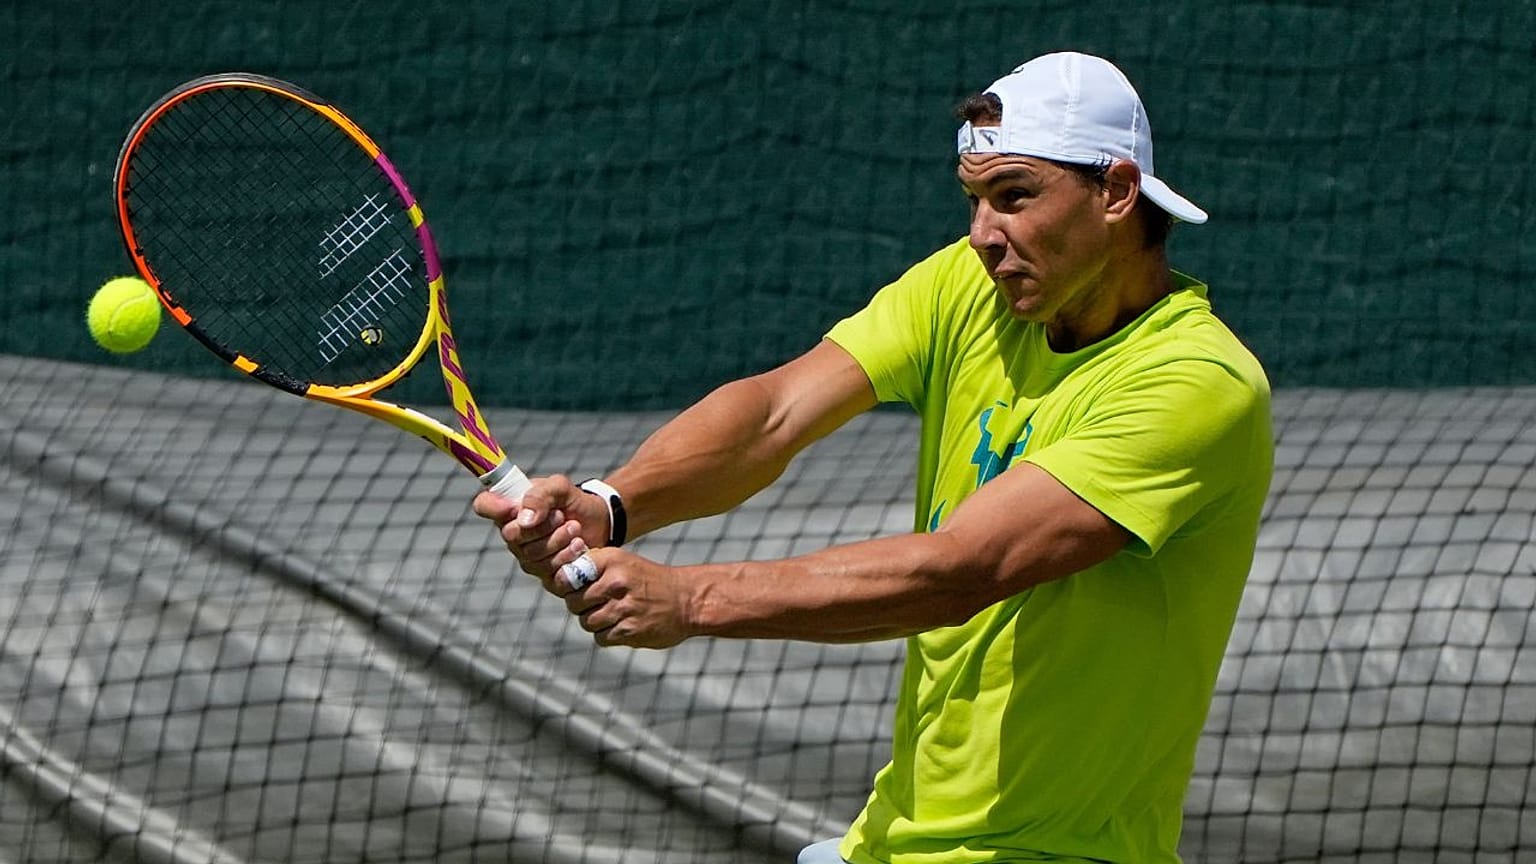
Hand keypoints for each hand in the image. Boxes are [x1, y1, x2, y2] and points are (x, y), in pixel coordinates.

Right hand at [472, 474, 608, 585]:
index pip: (484, 504)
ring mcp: (526, 556)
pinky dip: (566, 556)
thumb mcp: (561, 487)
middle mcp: (513, 533)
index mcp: (511, 507)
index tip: (514, 506)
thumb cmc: (573, 502)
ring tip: (575, 528)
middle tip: (562, 516)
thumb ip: (541, 495)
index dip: (493, 506)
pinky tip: (578, 546)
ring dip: (558, 539)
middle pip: (511, 535)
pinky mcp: (544, 574)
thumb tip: (525, 519)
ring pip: (531, 555)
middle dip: (542, 526)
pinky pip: (548, 571)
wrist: (599, 522)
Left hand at [561, 549, 695, 648]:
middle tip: (596, 604)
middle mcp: (616, 582)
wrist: (687, 600)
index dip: (566, 586)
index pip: (567, 576)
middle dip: (581, 606)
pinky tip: (623, 625)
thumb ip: (592, 568)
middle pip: (574, 602)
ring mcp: (623, 607)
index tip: (575, 589)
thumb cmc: (648, 581)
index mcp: (611, 560)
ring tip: (613, 614)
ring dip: (595, 622)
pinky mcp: (629, 630)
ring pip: (586, 622)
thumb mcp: (623, 562)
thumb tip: (558, 580)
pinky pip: (602, 637)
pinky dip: (608, 634)